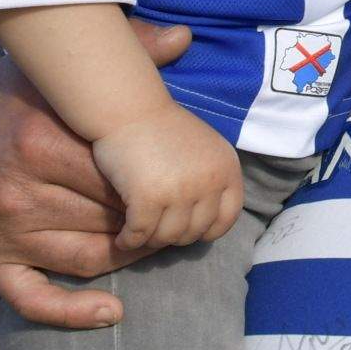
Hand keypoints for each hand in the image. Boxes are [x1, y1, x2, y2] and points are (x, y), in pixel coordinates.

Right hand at [0, 21, 188, 327]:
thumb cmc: (22, 84)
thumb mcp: (64, 64)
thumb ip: (124, 50)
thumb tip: (182, 37)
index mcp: (39, 141)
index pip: (122, 181)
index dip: (159, 188)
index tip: (180, 184)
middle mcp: (17, 191)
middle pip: (109, 220)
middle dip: (148, 220)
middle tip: (176, 214)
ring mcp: (0, 228)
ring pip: (86, 257)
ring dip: (128, 255)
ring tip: (154, 241)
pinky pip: (32, 297)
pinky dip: (72, 312)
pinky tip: (113, 313)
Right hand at [92, 102, 247, 251]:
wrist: (129, 109)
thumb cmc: (162, 128)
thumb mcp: (204, 148)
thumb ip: (212, 178)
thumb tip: (208, 219)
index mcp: (227, 169)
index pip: (227, 219)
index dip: (207, 231)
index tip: (189, 230)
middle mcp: (209, 182)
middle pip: (195, 232)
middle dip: (174, 236)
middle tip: (157, 231)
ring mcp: (180, 191)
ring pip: (168, 237)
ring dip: (151, 240)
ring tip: (140, 234)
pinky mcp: (149, 198)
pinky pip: (140, 234)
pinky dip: (129, 240)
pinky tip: (123, 238)